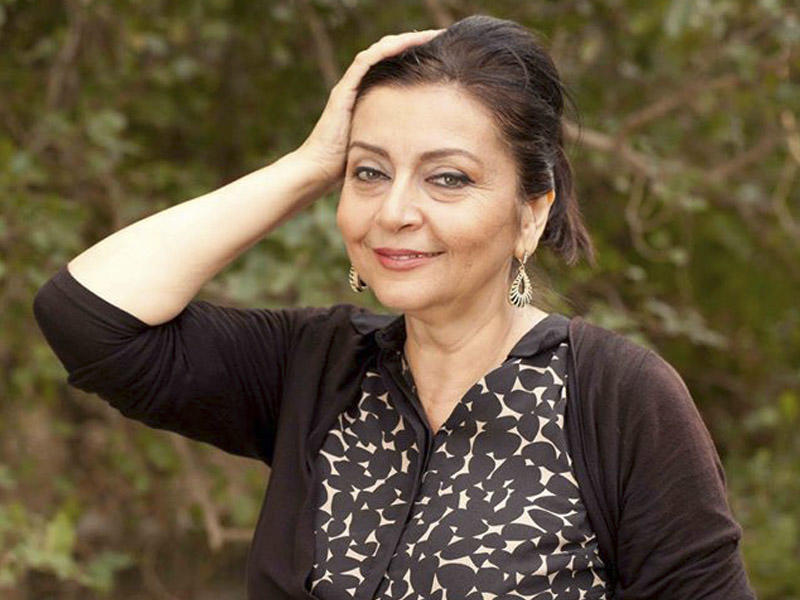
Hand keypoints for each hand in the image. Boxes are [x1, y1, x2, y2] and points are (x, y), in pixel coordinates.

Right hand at [295, 28, 445, 191]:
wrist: (319, 171)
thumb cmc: (348, 166)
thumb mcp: (382, 146)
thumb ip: (397, 137)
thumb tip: (428, 144)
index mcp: (368, 96)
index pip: (393, 67)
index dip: (414, 56)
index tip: (440, 53)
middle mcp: (357, 86)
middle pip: (387, 54)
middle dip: (412, 43)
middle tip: (437, 37)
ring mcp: (349, 86)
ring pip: (378, 52)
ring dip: (403, 40)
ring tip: (427, 35)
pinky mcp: (343, 90)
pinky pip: (366, 61)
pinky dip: (385, 50)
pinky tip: (405, 43)